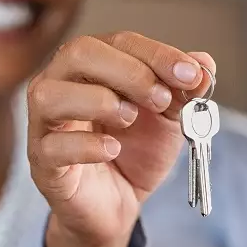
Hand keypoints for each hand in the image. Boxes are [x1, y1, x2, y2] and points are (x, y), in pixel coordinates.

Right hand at [27, 32, 213, 246]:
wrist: (118, 205)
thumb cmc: (134, 152)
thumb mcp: (168, 118)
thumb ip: (184, 89)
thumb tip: (203, 62)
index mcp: (92, 65)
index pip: (119, 41)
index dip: (157, 54)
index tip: (190, 74)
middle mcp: (60, 85)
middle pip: (78, 53)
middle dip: (128, 72)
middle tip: (161, 99)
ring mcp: (44, 124)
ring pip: (49, 95)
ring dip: (99, 102)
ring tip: (130, 119)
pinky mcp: (43, 162)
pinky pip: (52, 146)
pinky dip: (87, 146)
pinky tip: (113, 149)